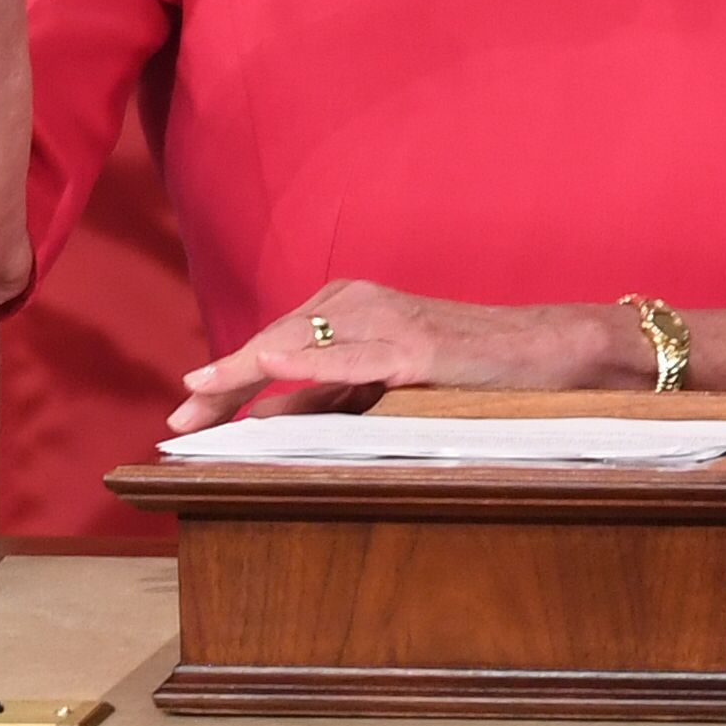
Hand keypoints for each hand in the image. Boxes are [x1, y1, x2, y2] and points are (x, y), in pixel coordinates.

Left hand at [169, 282, 640, 432]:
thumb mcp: (384, 385)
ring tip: (202, 396)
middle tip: (179, 423)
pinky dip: (310, 357)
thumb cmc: (470, 370)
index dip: (227, 380)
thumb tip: (265, 418)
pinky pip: (353, 355)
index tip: (185, 416)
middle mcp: (360, 303)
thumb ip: (330, 395)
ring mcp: (388, 321)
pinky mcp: (416, 347)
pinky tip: (272, 361)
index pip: (274, 343)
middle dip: (224, 383)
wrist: (547, 350)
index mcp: (350, 307)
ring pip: (303, 343)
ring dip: (248, 369)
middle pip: (276, 342)